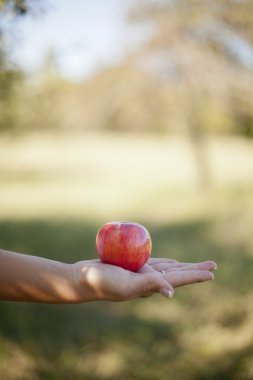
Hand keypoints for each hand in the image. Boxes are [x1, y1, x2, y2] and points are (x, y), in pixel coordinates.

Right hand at [72, 258, 216, 301]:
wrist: (82, 279)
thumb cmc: (101, 282)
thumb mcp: (125, 284)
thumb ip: (148, 285)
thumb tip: (171, 292)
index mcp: (149, 285)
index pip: (178, 279)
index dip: (195, 275)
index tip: (212, 272)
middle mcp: (147, 280)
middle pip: (177, 273)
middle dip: (195, 270)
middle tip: (213, 265)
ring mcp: (139, 272)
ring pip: (167, 267)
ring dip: (183, 266)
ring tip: (195, 265)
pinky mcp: (131, 265)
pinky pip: (153, 262)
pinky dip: (165, 262)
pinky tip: (171, 262)